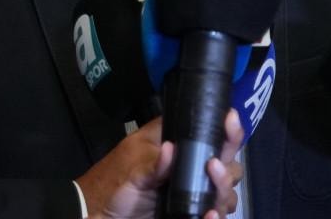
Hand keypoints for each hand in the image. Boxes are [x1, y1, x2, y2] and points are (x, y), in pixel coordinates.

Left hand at [93, 109, 244, 218]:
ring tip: (211, 201)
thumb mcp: (132, 170)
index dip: (225, 125)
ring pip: (225, 191)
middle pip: (228, 163)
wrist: (100, 215)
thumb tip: (173, 148)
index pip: (211, 130)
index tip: (230, 120)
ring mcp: (193, 191)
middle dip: (227, 168)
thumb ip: (155, 164)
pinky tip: (210, 215)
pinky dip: (215, 215)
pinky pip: (214, 213)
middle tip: (213, 168)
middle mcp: (192, 165)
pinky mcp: (191, 213)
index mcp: (179, 144)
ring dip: (223, 193)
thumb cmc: (113, 183)